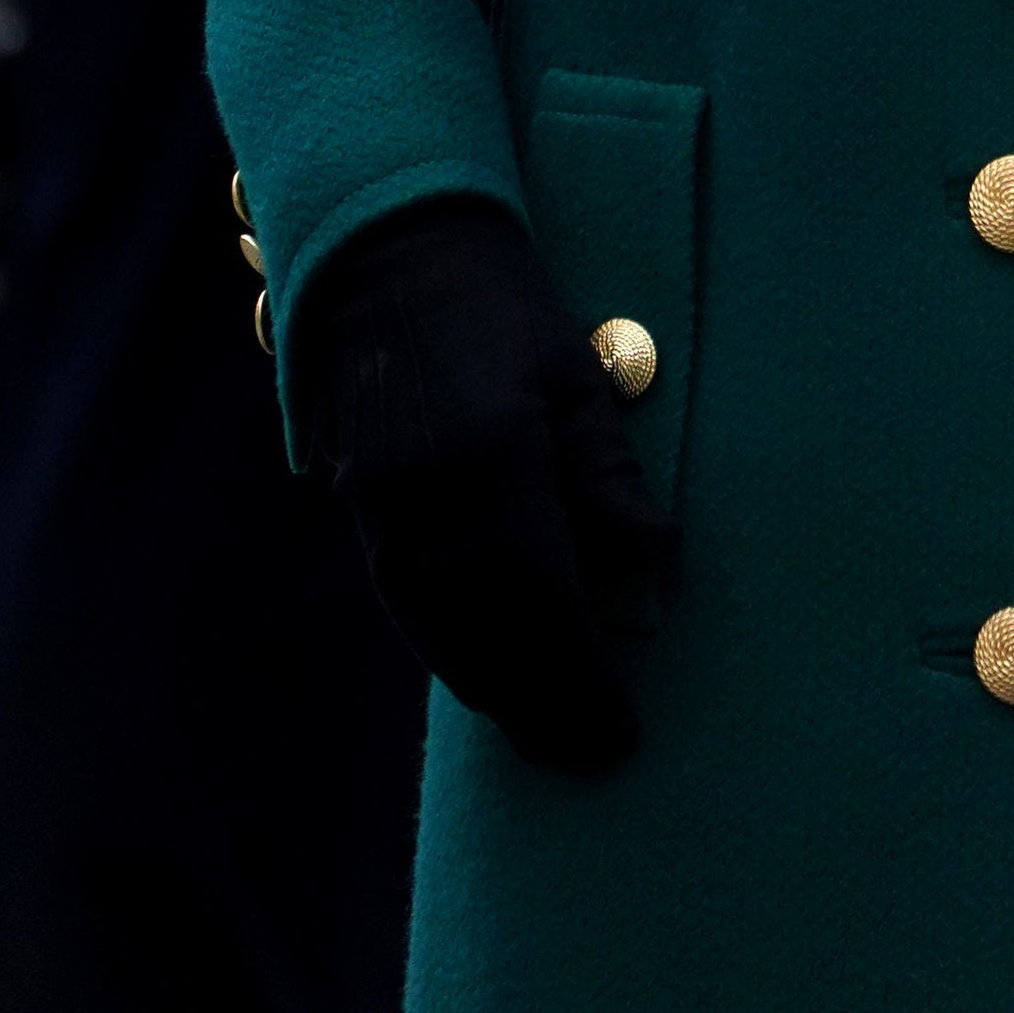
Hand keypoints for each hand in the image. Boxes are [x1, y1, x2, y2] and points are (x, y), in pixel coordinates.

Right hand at [297, 198, 674, 772]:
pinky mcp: (362, 512)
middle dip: (544, 708)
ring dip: (498, 692)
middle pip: (492, 642)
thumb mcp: (576, 374)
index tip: (620, 736)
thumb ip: (610, 479)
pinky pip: (413, 610)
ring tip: (549, 730)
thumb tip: (651, 570)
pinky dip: (454, 653)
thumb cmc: (502, 305)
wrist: (387, 257)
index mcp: (494, 466)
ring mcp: (386, 514)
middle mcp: (430, 506)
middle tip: (592, 755)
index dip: (582, 683)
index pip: (546, 608)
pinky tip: (489, 672)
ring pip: (445, 638)